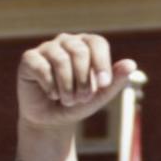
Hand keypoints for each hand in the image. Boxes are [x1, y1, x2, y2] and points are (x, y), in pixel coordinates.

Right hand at [18, 33, 139, 138]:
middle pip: (79, 51)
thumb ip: (115, 80)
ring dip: (68, 86)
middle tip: (82, 98)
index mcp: (86, 45)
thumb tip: (131, 64)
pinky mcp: (29, 59)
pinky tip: (52, 95)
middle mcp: (66, 41)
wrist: (53, 119)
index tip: (103, 84)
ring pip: (61, 60)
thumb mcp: (100, 94)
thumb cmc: (79, 102)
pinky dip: (50, 86)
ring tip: (68, 100)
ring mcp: (46, 48)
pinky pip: (41, 67)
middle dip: (84, 79)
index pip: (97, 43)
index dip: (102, 63)